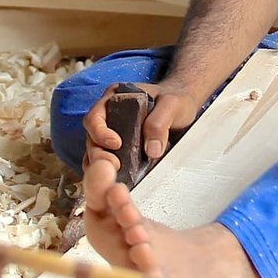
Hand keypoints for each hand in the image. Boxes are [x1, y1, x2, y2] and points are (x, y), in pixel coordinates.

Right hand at [82, 79, 200, 176]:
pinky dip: (114, 172)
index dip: (100, 132)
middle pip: (92, 139)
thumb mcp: (172, 105)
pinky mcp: (122, 150)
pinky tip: (123, 179)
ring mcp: (114, 134)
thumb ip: (159, 123)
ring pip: (97, 153)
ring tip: (117, 176)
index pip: (94, 117)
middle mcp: (109, 116)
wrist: (185, 106)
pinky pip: (111, 162)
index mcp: (114, 98)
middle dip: (99, 155)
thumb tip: (151, 150)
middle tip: (115, 166)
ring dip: (104, 166)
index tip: (116, 144)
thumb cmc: (176, 99)